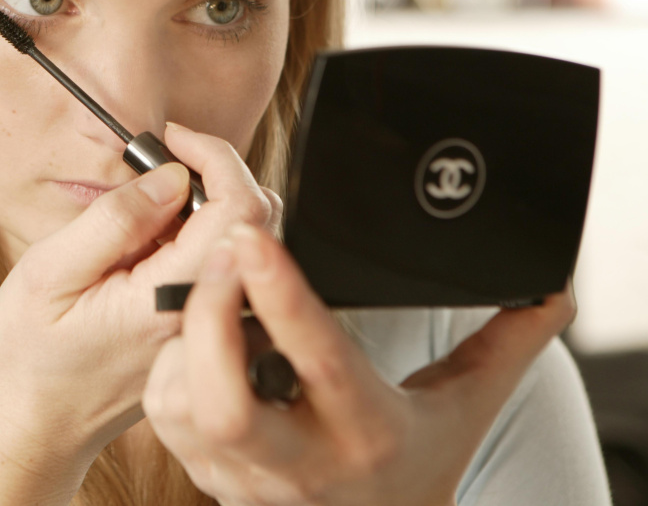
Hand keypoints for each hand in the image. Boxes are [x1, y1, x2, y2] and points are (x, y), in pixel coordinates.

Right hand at [0, 123, 275, 501]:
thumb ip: (115, 220)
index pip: (240, 211)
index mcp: (171, 301)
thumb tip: (173, 175)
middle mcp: (206, 317)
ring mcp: (211, 327)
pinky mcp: (205, 328)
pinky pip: (225, 264)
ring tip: (147, 206)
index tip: (172, 139)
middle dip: (214, 171)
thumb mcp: (49, 273)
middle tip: (155, 164)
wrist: (37, 424)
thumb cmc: (32, 354)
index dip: (216, 156)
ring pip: (246, 239)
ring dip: (207, 201)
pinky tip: (154, 241)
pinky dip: (200, 232)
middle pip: (257, 220)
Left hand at [142, 210, 576, 505]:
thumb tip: (551, 289)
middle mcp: (301, 464)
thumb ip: (504, 344)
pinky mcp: (208, 478)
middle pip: (225, 403)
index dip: (283, 299)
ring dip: (182, 338)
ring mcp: (247, 478)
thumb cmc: (415, 460)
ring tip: (212, 286)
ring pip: (181, 407)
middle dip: (208, 317)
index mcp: (369, 433)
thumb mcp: (465, 405)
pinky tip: (195, 335)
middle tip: (219, 252)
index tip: (255, 237)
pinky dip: (168, 364)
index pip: (319, 362)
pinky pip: (163, 417)